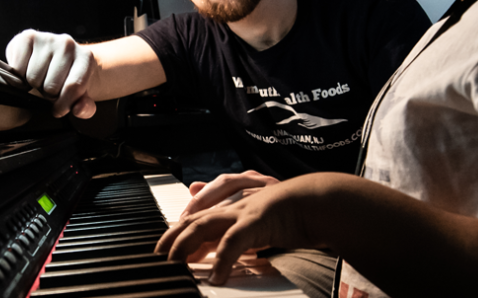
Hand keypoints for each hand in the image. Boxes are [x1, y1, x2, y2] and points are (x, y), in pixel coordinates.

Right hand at [6, 30, 96, 118]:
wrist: (56, 57)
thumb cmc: (69, 78)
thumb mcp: (81, 95)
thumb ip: (85, 107)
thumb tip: (78, 109)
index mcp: (86, 57)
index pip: (73, 86)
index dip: (63, 104)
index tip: (58, 110)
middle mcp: (68, 43)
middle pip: (50, 86)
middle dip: (47, 94)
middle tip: (49, 88)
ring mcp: (47, 38)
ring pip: (33, 78)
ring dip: (33, 85)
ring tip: (40, 79)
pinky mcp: (28, 36)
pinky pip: (18, 68)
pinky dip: (19, 75)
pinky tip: (28, 70)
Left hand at [157, 174, 330, 284]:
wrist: (320, 201)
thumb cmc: (293, 210)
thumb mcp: (261, 217)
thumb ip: (241, 223)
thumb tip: (228, 229)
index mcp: (233, 205)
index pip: (196, 216)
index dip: (178, 232)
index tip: (164, 250)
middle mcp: (233, 205)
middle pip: (192, 218)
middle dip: (171, 237)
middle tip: (158, 258)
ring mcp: (242, 210)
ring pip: (204, 225)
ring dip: (186, 245)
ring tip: (175, 265)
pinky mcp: (257, 220)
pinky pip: (233, 240)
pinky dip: (221, 257)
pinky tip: (215, 276)